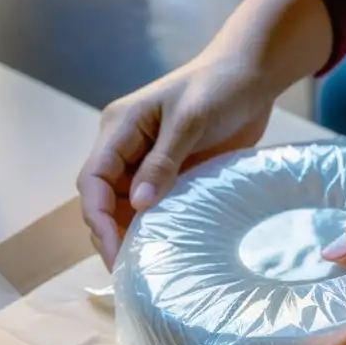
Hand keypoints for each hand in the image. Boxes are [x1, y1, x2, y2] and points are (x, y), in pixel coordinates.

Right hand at [78, 53, 272, 268]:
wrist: (252, 74)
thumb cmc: (219, 87)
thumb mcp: (190, 121)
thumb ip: (164, 161)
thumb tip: (138, 205)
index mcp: (119, 128)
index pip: (93, 180)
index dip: (98, 218)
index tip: (115, 250)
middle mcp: (126, 147)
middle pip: (103, 199)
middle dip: (109, 234)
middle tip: (130, 270)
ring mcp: (148, 162)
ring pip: (125, 207)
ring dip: (131, 234)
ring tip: (146, 268)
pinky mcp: (171, 172)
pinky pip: (154, 206)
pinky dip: (155, 227)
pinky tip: (166, 249)